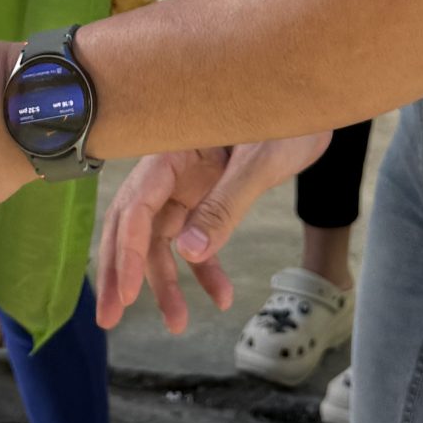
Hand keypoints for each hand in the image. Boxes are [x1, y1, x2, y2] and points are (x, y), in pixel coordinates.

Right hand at [95, 135, 331, 332]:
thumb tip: (189, 252)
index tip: (126, 293)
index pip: (136, 206)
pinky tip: (221, 297)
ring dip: (165, 282)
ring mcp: (188, 186)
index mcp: (172, 151)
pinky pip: (198, 241)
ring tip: (177, 324)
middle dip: (121, 273)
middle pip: (133, 226)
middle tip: (109, 318)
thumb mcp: (259, 160)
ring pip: (162, 240)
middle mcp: (171, 170)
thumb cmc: (286, 116)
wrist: (314, 99)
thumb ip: (225, 204)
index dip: (126, 251)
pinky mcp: (208, 198)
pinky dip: (205, 271)